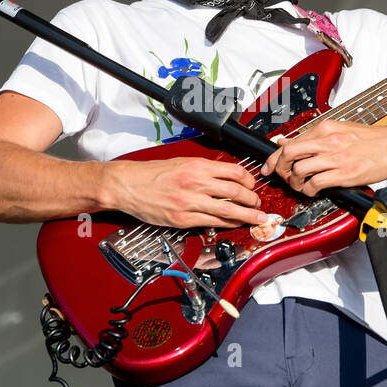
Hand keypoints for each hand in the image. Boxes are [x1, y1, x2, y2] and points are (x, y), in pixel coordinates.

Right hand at [107, 157, 268, 228]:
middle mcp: (195, 183)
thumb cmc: (151, 174)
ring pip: (228, 210)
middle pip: (236, 192)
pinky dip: (227, 224)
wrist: (128, 185)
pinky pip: (212, 222)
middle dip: (252, 199)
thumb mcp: (181, 162)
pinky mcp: (182, 219)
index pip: (234, 171)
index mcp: (197, 166)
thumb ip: (204, 170)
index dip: (249, 180)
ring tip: (257, 218)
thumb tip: (225, 177)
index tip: (253, 185)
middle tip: (259, 204)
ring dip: (246, 215)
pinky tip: (235, 225)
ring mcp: (189, 202)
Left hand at [259, 118, 386, 196]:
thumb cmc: (372, 140)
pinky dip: (309, 190)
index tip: (269, 165)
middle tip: (282, 176)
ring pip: (300, 170)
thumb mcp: (341, 130)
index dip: (274, 156)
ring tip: (300, 185)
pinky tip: (313, 190)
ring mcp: (336, 158)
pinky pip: (316, 184)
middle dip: (280, 168)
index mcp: (326, 128)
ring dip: (295, 182)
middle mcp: (329, 141)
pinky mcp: (344, 174)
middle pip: (290, 153)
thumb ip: (314, 136)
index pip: (291, 141)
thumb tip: (288, 141)